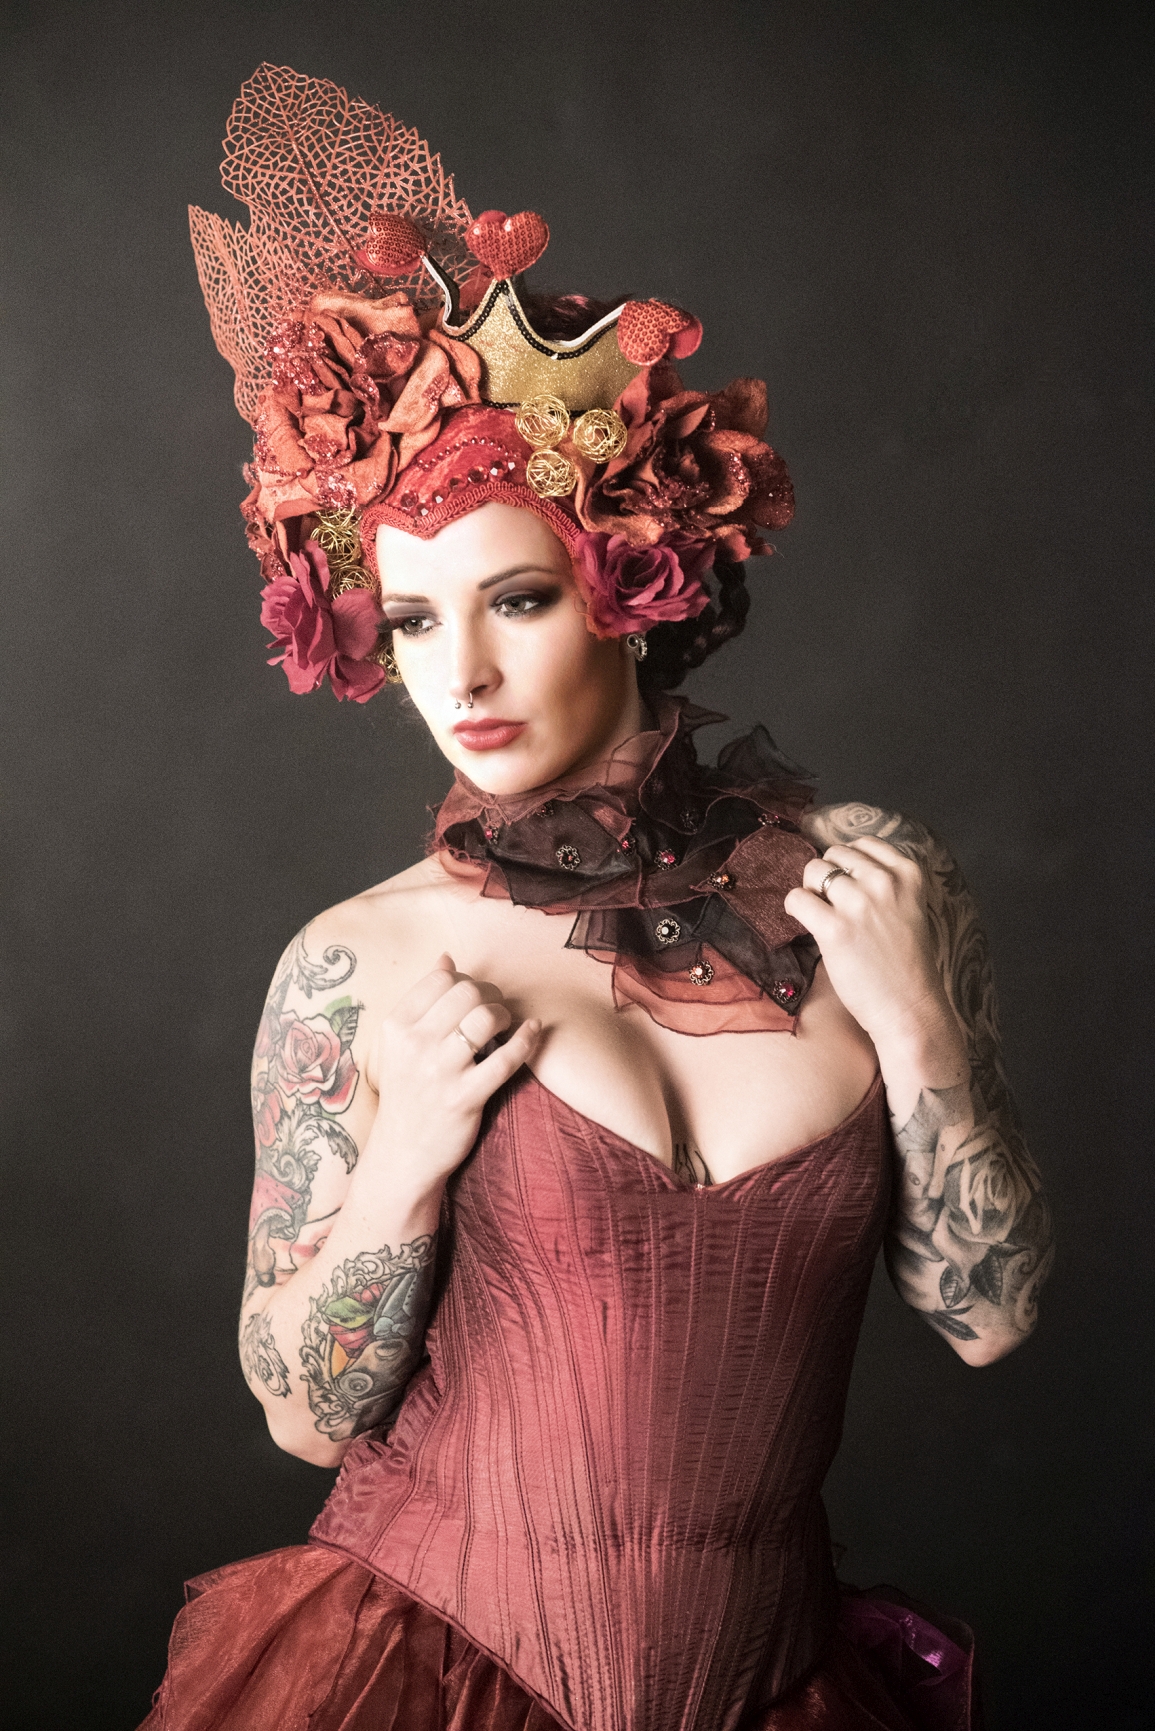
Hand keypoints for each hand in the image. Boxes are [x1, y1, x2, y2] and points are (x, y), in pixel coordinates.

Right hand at [366, 954, 539, 1190]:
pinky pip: (506, 1059)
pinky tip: (534, 1031)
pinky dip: (526, 1040)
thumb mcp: (399, 1045)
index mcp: (396, 1027)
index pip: (440, 978)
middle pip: (466, 991)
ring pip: (484, 1017)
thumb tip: (446, 958)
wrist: (403, 1155)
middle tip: (495, 1009)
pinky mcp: (465, 1098)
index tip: (473, 995)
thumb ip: (421, 1002)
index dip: (465, 978)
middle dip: (489, 994)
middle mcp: (414, 1045)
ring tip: (506, 1024)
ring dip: (504, 1014)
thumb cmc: (408, 1094)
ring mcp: (440, 1072)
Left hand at [784, 839, 948, 1050]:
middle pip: (833, 855)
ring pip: (812, 871)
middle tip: (832, 907)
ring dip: (810, 892)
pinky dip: (794, 908)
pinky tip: (807, 925)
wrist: (909, 1008)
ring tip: (821, 917)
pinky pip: (797, 898)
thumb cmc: (905, 964)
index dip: (846, 866)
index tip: (845, 887)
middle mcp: (885, 881)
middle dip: (827, 878)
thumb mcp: (909, 908)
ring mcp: (859, 903)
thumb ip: (883, 883)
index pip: (862, 845)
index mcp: (908, 873)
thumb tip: (836, 867)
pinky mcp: (834, 928)